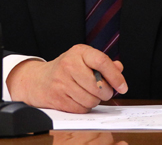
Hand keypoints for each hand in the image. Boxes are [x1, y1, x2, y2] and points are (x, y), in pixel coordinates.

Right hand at [7, 44, 126, 112]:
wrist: (39, 80)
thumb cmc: (66, 69)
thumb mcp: (84, 59)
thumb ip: (103, 63)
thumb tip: (119, 68)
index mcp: (79, 52)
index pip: (102, 62)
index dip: (115, 77)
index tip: (122, 86)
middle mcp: (69, 65)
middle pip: (98, 85)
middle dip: (106, 92)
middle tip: (104, 91)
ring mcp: (62, 82)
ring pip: (91, 99)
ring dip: (95, 100)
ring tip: (89, 94)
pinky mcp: (58, 98)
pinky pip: (81, 108)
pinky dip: (85, 107)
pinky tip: (79, 99)